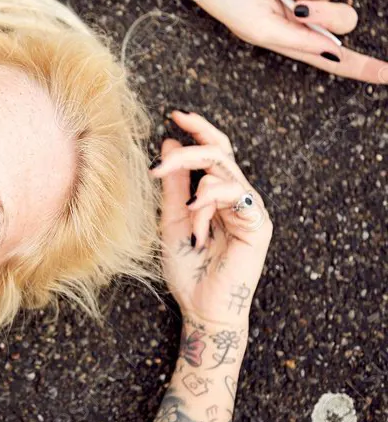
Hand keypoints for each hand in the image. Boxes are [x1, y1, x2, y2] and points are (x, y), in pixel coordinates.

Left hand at [149, 110, 273, 327]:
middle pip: (221, 153)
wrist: (201, 307)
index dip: (198, 130)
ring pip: (224, 173)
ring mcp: (251, 210)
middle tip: (163, 156)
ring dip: (195, 188)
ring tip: (185, 215)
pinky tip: (196, 219)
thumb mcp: (171, 219)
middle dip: (192, 146)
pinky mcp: (258, 225)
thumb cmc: (187, 268)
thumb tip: (168, 144)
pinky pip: (235, 196)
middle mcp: (238, 198)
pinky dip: (210, 202)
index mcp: (218, 195)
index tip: (176, 114)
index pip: (213, 152)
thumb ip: (172, 185)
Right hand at [184, 0, 387, 83]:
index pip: (334, 57)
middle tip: (297, 8)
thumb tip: (336, 52)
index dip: (363, 67)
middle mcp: (299, 14)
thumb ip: (299, 41)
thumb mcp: (259, 29)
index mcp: (290, 38)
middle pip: (343, 20)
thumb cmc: (224, 0)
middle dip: (324, 13)